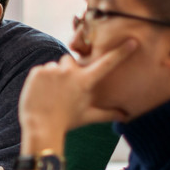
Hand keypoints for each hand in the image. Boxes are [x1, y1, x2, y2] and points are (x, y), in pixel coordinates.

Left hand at [18, 40, 136, 134]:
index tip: (132, 41)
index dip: (120, 52)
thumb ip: (107, 114)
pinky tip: (41, 93)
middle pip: (71, 61)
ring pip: (55, 67)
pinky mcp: (37, 72)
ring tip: (51, 94)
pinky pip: (42, 70)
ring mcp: (52, 71)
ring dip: (54, 76)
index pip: (106, 64)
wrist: (40, 128)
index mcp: (85, 81)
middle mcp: (70, 72)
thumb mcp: (88, 117)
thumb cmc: (66, 123)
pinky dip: (41, 79)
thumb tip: (126, 116)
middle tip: (64, 88)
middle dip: (69, 70)